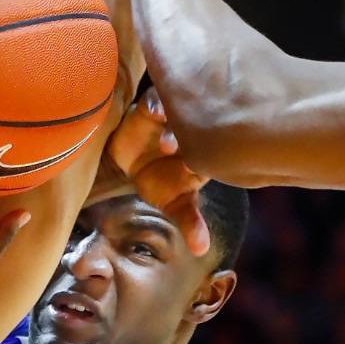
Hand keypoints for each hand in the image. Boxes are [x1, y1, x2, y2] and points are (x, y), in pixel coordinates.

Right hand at [96, 89, 209, 255]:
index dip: (206, 153)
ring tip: (160, 120)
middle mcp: (195, 129)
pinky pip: (157, 94)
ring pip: (181, 103)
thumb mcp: (174, 202)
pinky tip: (152, 111)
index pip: (216, 146)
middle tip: (170, 147)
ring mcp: (175, 114)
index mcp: (207, 149)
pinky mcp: (151, 104)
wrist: (128, 163)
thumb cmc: (158, 180)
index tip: (189, 166)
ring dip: (172, 109)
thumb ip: (189, 222)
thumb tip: (201, 249)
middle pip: (202, 120)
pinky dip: (156, 100)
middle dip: (187, 129)